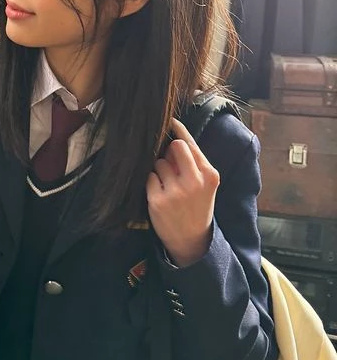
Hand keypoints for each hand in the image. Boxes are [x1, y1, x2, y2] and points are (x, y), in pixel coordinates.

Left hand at [146, 119, 220, 266]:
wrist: (192, 240)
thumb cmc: (197, 206)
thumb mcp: (206, 185)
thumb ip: (193, 163)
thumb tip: (173, 138)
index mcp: (209, 175)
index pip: (191, 144)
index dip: (178, 130)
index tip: (170, 120)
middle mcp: (194, 181)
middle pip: (174, 146)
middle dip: (169, 151)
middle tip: (171, 164)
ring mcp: (176, 192)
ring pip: (159, 162)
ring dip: (159, 170)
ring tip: (168, 186)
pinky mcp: (158, 201)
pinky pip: (149, 177)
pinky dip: (152, 183)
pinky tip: (160, 195)